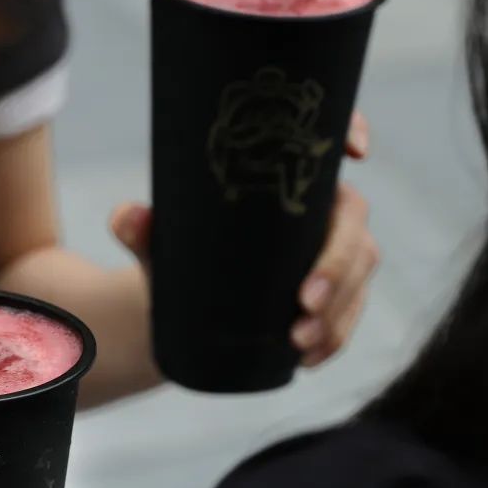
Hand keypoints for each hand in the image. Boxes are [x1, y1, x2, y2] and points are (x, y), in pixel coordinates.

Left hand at [110, 111, 378, 369]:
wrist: (185, 305)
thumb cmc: (180, 255)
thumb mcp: (159, 243)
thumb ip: (141, 228)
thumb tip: (127, 217)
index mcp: (286, 176)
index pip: (328, 140)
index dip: (352, 130)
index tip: (356, 150)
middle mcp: (320, 209)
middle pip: (353, 223)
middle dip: (337, 264)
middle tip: (303, 303)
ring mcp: (335, 252)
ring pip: (360, 272)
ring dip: (337, 310)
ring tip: (298, 340)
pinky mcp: (336, 295)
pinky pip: (350, 313)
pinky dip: (335, 337)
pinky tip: (308, 358)